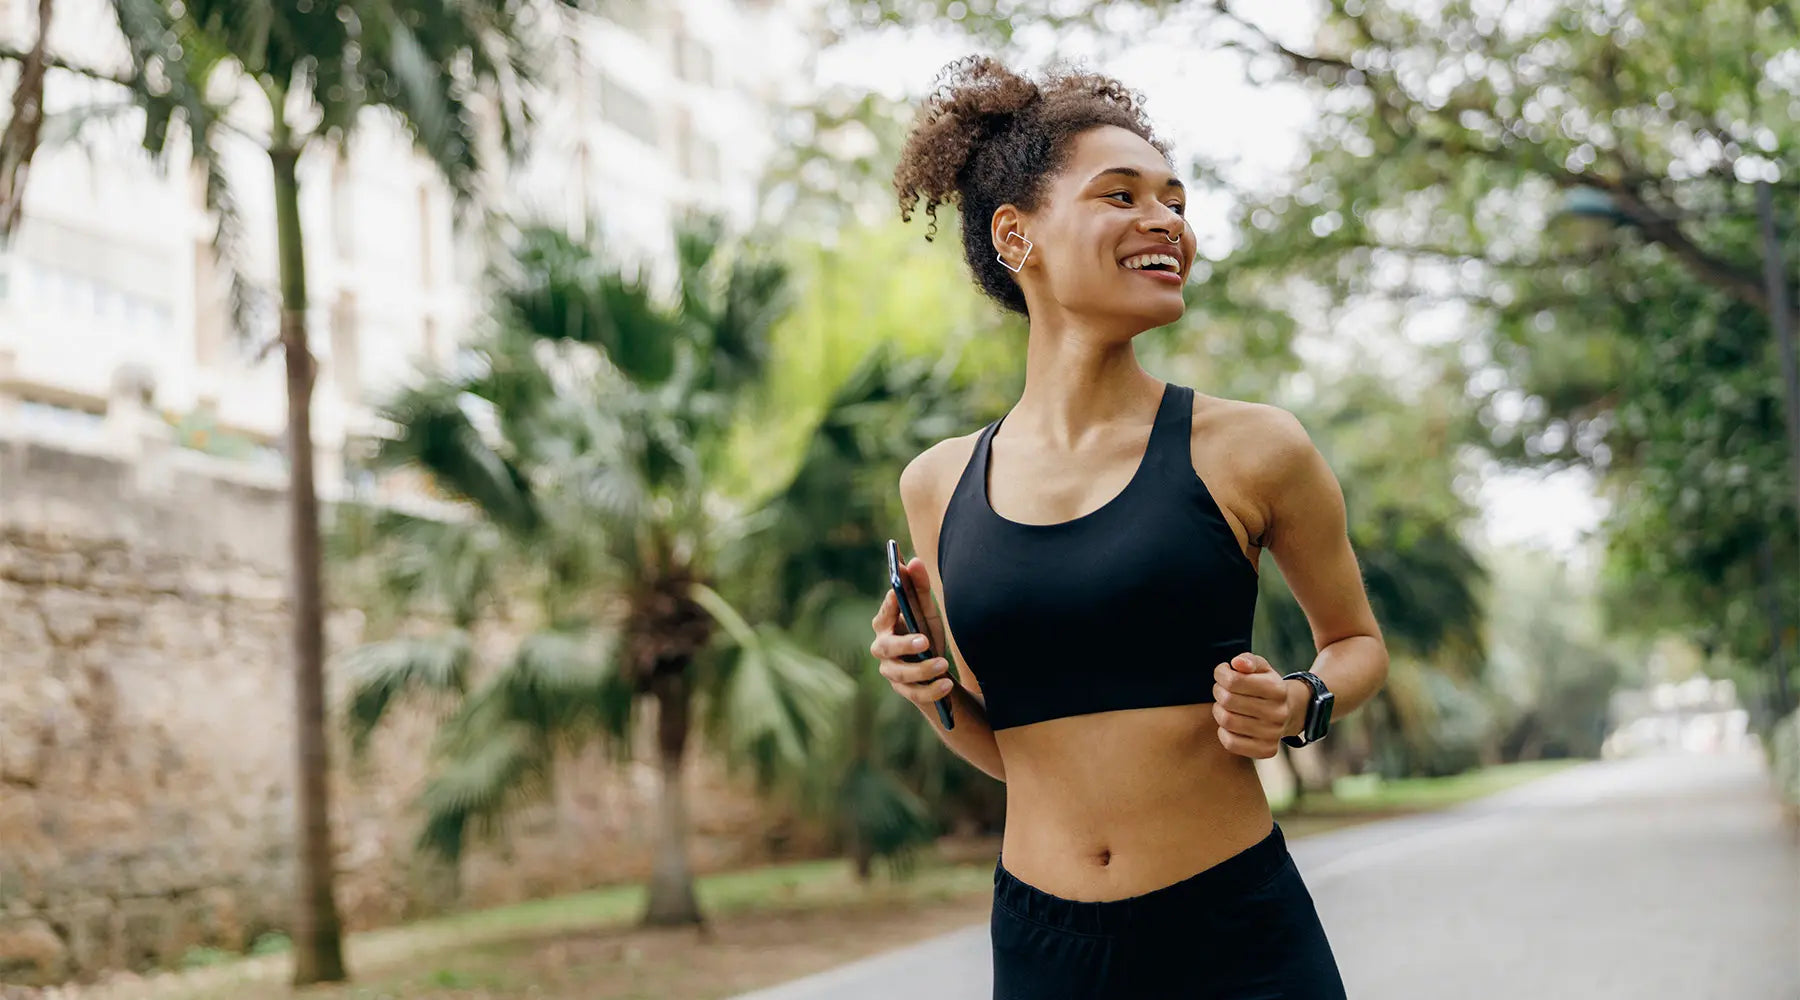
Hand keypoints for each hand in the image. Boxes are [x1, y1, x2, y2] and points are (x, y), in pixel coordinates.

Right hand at [868, 555, 953, 710]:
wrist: (936, 671)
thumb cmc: (926, 634)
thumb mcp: (926, 612)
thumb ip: (919, 588)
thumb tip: (913, 561)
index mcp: (886, 626)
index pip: (882, 616)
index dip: (888, 607)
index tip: (896, 593)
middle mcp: (883, 650)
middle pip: (885, 648)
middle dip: (904, 644)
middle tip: (924, 641)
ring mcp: (892, 673)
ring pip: (901, 674)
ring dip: (922, 670)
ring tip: (943, 664)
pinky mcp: (906, 692)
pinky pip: (916, 694)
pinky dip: (932, 691)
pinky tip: (946, 685)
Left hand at [1212, 653, 1298, 759]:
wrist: (1289, 712)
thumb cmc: (1267, 686)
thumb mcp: (1262, 668)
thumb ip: (1248, 660)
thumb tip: (1237, 664)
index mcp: (1277, 689)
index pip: (1234, 680)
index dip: (1221, 674)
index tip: (1222, 672)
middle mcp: (1278, 712)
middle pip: (1228, 700)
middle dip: (1218, 691)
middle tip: (1221, 690)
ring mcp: (1273, 733)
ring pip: (1227, 721)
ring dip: (1219, 710)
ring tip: (1224, 705)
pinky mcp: (1266, 750)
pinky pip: (1231, 743)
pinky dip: (1223, 732)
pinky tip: (1228, 724)